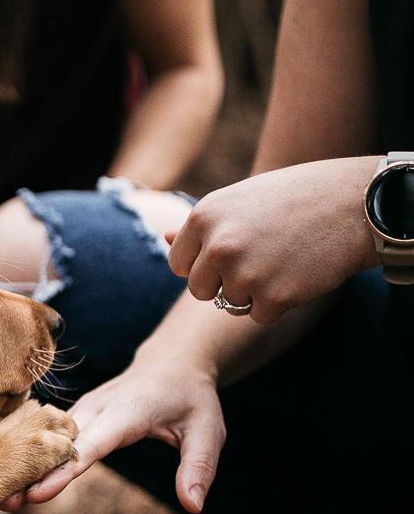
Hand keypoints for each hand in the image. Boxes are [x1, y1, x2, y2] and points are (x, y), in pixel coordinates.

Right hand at [0, 352, 224, 513]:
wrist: (172, 363)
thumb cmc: (191, 399)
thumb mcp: (208, 432)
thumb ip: (200, 468)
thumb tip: (194, 506)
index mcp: (126, 411)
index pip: (89, 446)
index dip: (62, 473)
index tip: (35, 496)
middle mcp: (96, 407)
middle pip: (56, 445)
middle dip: (30, 473)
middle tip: (4, 505)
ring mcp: (82, 409)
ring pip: (47, 440)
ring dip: (25, 467)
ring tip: (2, 500)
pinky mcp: (76, 415)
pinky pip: (49, 437)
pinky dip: (33, 459)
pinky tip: (13, 481)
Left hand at [167, 158, 376, 324]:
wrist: (351, 205)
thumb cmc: (293, 198)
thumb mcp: (240, 201)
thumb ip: (203, 227)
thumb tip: (162, 238)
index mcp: (204, 217)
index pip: (178, 264)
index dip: (203, 264)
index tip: (228, 254)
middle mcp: (218, 246)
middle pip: (199, 291)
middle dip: (223, 284)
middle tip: (257, 261)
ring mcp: (245, 273)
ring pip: (229, 305)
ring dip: (253, 292)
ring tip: (280, 260)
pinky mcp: (273, 297)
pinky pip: (260, 315)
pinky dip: (278, 302)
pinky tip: (296, 273)